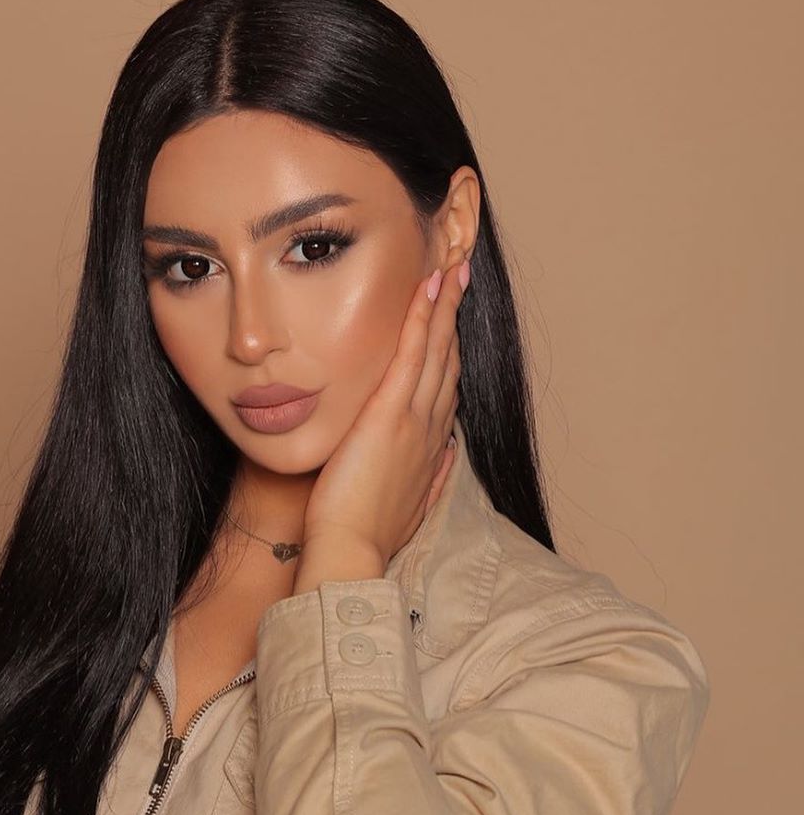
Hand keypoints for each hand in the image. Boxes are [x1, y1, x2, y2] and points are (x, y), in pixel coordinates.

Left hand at [300, 259, 467, 566]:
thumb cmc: (369, 536)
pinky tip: (430, 286)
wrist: (352, 550)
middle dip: (455, 316)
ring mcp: (414, 418)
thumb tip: (445, 456)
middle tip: (461, 275)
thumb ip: (430, 478)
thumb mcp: (410, 506)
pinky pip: (413, 353)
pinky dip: (424, 316)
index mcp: (431, 449)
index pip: (445, 389)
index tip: (454, 324)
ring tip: (453, 265)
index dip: (451, 351)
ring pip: (437, 349)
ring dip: (446, 304)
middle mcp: (431, 428)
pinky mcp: (391, 414)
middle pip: (448, 360)